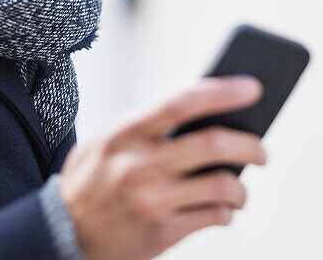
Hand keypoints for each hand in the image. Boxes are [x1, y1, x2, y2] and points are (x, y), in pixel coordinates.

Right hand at [56, 75, 266, 259]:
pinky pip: (212, 217)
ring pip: (221, 186)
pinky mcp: (161, 234)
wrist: (59, 235)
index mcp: (126, 133)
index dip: (222, 91)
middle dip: (250, 145)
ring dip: (241, 187)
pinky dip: (226, 212)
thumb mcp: (106, 141)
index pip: (182, 101)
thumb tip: (207, 109)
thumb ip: (147, 125)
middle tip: (263, 150)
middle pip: (213, 144)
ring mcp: (152, 201)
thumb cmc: (93, 179)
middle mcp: (139, 166)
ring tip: (241, 188)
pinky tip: (222, 209)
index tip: (253, 88)